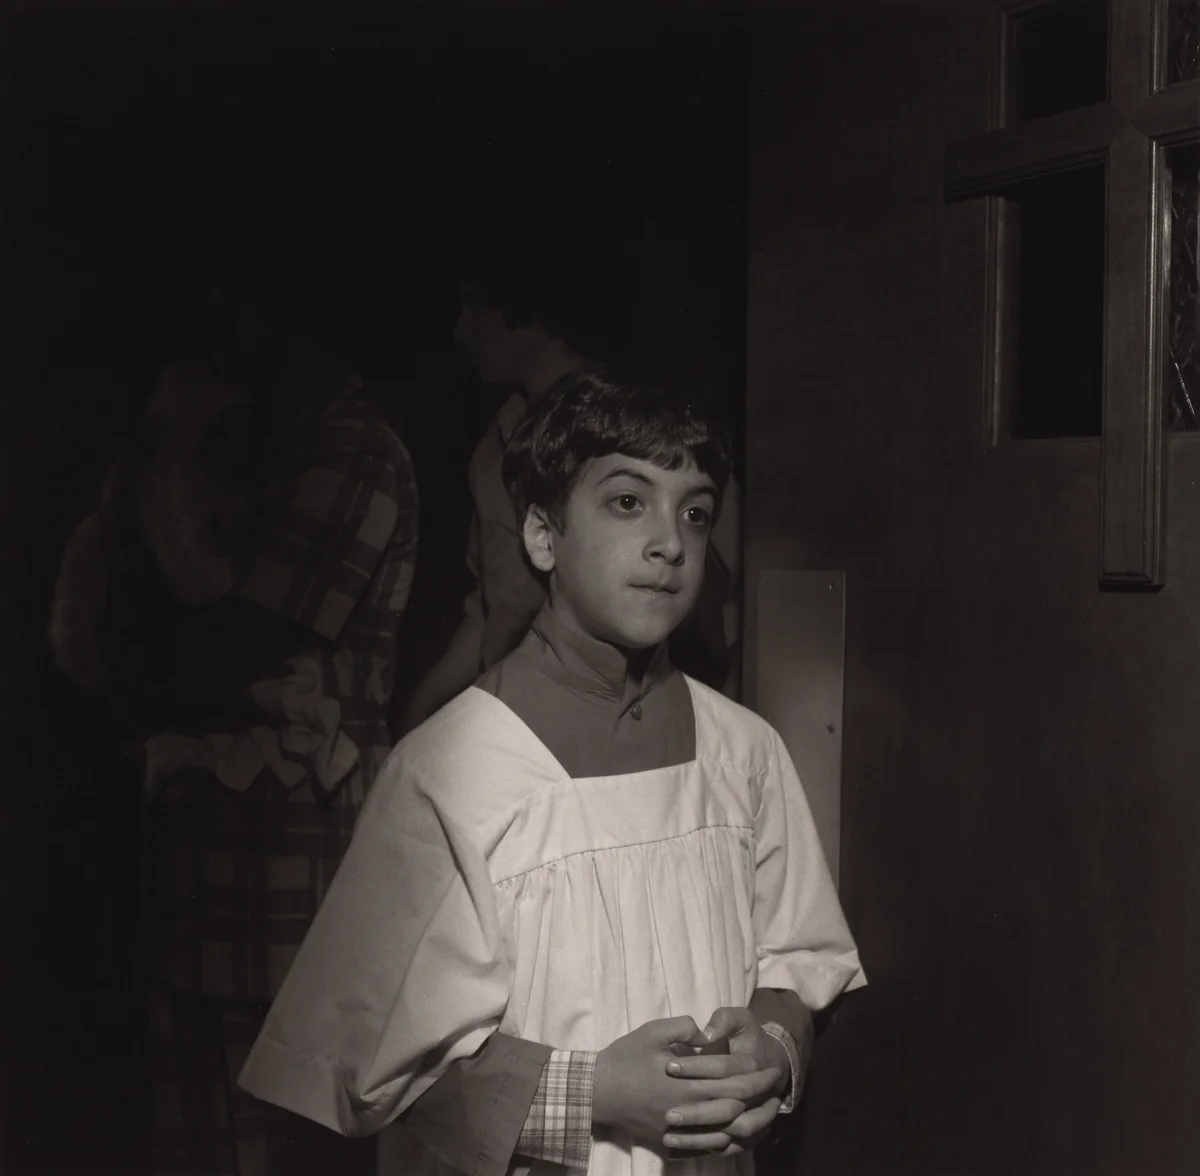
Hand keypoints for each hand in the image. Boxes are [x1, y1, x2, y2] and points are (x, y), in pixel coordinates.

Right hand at [592, 1016, 782, 1146]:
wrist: (596, 1091)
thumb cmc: (624, 1058)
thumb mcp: (652, 1031)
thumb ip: (683, 1027)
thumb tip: (705, 1032)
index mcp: (687, 1084)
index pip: (733, 1083)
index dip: (757, 1077)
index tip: (773, 1068)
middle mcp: (687, 1111)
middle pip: (734, 1108)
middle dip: (759, 1098)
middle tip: (775, 1087)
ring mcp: (679, 1130)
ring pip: (724, 1132)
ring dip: (748, 1122)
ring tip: (763, 1110)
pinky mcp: (669, 1140)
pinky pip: (704, 1146)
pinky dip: (725, 1140)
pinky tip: (734, 1130)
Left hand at [661, 1007, 789, 1154]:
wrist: (770, 1063)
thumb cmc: (749, 1037)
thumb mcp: (740, 1019)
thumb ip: (723, 1020)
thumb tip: (705, 1034)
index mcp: (751, 1064)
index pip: (723, 1068)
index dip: (695, 1066)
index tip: (669, 1065)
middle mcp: (755, 1094)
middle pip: (726, 1106)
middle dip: (695, 1110)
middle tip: (666, 1110)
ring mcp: (751, 1115)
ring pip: (728, 1132)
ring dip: (698, 1135)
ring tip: (667, 1128)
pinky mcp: (742, 1130)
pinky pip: (725, 1147)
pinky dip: (702, 1148)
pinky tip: (675, 1146)